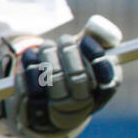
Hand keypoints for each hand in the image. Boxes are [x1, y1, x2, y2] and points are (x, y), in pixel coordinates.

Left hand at [0, 15, 121, 137]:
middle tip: (65, 39)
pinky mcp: (33, 110)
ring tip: (47, 46)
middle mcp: (83, 106)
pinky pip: (30, 83)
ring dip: (48, 55)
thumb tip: (99, 26)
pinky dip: (29, 65)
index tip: (85, 41)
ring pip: (53, 79)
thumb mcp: (87, 54)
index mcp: (101, 95)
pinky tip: (30, 57)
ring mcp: (58, 111)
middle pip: (79, 78)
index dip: (96, 57)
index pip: (108, 80)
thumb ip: (99, 37)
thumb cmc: (73, 70)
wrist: (47, 103)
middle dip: (70, 53)